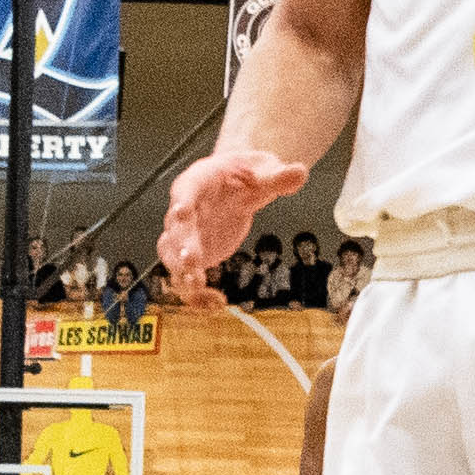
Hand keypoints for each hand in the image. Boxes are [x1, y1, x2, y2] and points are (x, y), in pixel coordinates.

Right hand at [158, 150, 302, 303]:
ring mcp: (186, 235)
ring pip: (174, 257)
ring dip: (183, 274)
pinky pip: (187, 277)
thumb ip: (278, 176)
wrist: (238, 185)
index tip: (180, 213)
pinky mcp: (194, 255)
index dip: (182, 202)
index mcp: (198, 181)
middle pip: (176, 228)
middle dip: (181, 246)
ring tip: (198, 288)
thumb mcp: (264, 170)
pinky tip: (215, 303)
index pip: (186, 189)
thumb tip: (300, 172)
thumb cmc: (246, 173)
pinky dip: (197, 293)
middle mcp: (184, 209)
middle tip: (190, 262)